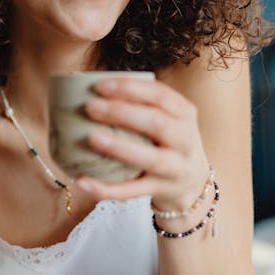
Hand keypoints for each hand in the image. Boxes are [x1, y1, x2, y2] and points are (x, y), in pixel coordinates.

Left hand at [76, 76, 209, 211]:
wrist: (192, 180)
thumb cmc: (166, 136)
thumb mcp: (166, 114)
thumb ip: (139, 100)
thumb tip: (86, 83)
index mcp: (184, 112)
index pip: (160, 95)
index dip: (130, 88)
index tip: (100, 86)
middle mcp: (185, 140)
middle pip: (157, 123)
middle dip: (122, 113)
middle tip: (90, 107)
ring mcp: (176, 169)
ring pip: (151, 159)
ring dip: (120, 148)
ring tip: (91, 137)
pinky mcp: (161, 191)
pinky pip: (132, 191)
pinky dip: (106, 188)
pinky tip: (82, 181)